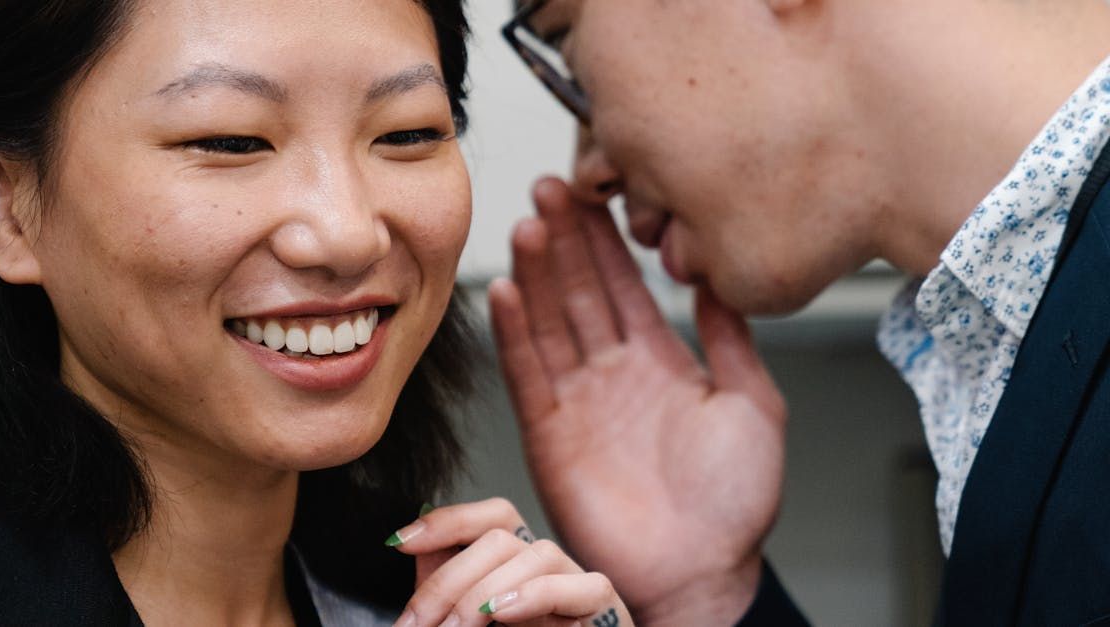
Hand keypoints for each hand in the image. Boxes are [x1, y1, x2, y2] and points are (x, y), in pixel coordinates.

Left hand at [387, 498, 633, 626]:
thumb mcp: (467, 621)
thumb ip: (445, 587)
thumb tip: (408, 544)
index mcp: (520, 564)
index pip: (493, 516)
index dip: (448, 520)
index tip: (399, 543)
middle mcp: (550, 566)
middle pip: (501, 537)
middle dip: (449, 580)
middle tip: (416, 625)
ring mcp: (580, 583)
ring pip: (537, 554)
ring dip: (484, 593)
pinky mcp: (605, 607)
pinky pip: (584, 586)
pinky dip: (537, 595)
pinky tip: (502, 612)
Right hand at [487, 178, 787, 625]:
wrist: (701, 573)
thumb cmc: (733, 505)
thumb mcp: (753, 405)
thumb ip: (732, 340)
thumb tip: (720, 279)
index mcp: (660, 362)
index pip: (625, 286)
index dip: (607, 240)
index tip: (594, 192)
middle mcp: (613, 374)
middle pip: (580, 292)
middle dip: (566, 240)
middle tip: (551, 188)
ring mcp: (578, 400)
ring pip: (550, 321)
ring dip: (537, 273)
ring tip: (528, 224)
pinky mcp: (549, 433)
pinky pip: (527, 372)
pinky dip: (513, 333)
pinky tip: (504, 291)